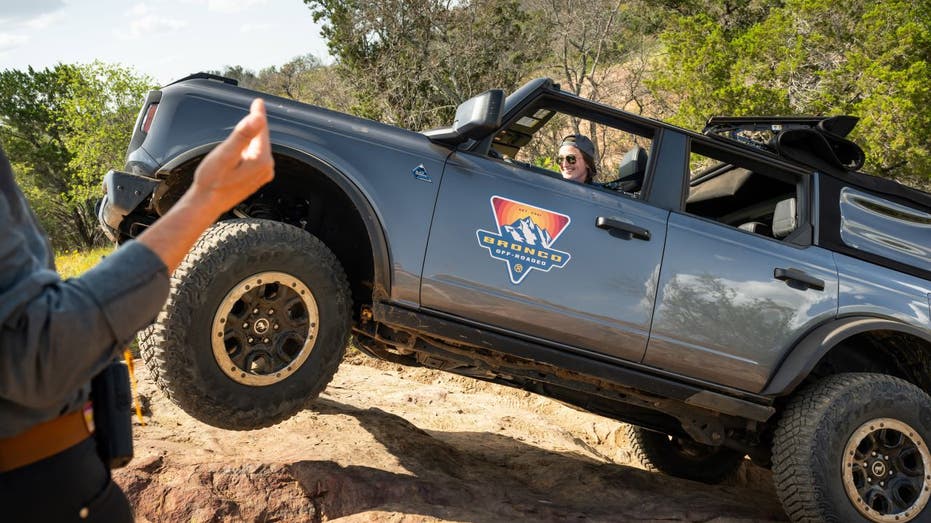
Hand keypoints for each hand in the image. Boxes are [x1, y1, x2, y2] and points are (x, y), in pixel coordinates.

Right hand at [189, 98, 274, 215]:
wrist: (206, 204)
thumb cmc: (212, 181)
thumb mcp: (225, 154)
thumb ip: (242, 135)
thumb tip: (258, 118)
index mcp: (261, 159)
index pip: (261, 129)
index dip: (257, 113)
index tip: (258, 101)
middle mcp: (267, 167)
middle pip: (260, 138)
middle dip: (253, 127)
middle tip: (251, 111)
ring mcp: (263, 174)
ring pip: (257, 148)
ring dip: (249, 139)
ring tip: (241, 131)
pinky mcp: (257, 178)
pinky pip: (255, 157)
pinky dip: (248, 149)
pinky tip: (238, 151)